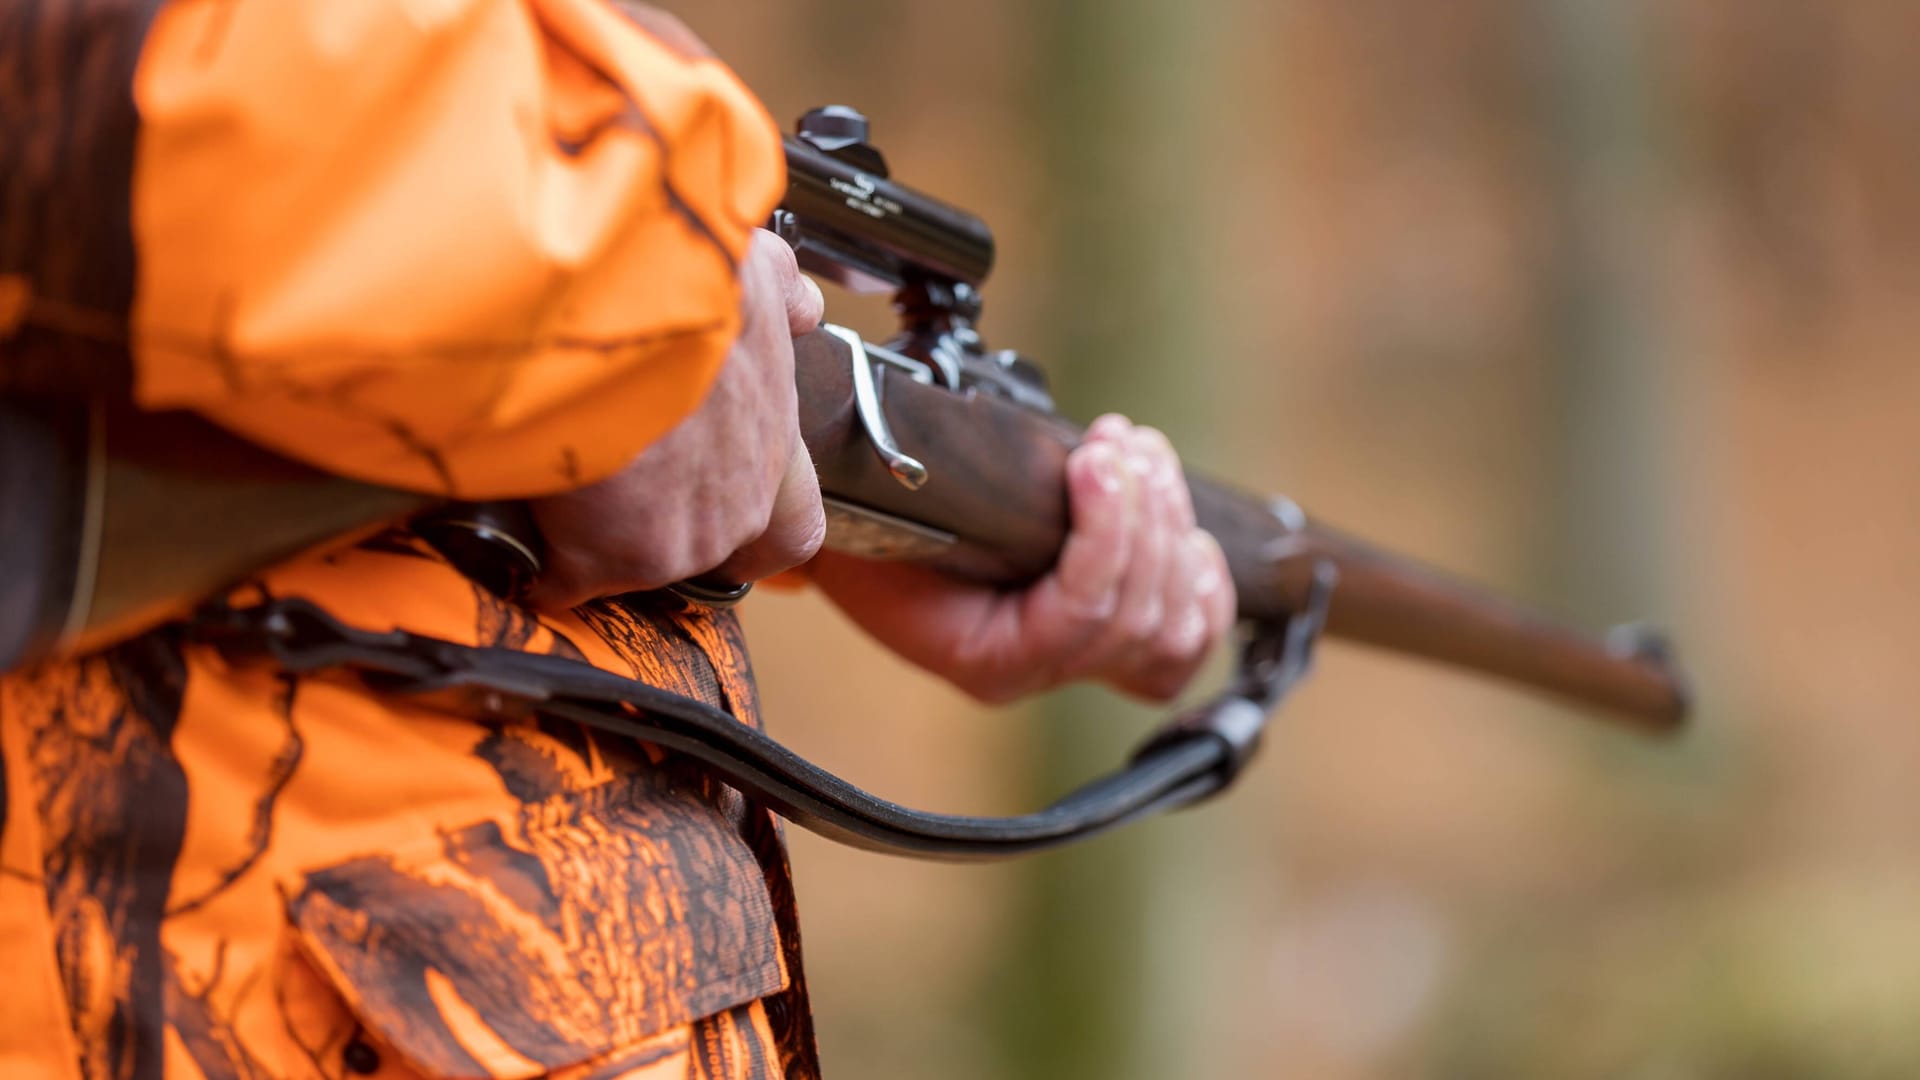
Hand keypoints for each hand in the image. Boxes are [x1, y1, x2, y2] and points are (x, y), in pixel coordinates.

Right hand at [524, 231, 825, 610]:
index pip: (795, 528)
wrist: (618, 312)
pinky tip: (511, 535)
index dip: (761, 531)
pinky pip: (562, 579)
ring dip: (590, 536)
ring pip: (629, 562)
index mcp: (775, 442)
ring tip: (549, 489)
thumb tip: (801, 305)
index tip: (723, 518)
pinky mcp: (610, 559)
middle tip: (605, 483)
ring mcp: (679, 541)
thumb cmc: (684, 285)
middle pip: (699, 548)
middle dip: (652, 520)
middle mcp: (739, 504)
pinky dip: (535, 563)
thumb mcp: (754, 272)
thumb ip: (782, 294)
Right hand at [808, 415, 1235, 703]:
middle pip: (1137, 618)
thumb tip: (956, 453)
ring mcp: (1078, 658)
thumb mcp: (880, 511)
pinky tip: (1189, 530)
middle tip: (1121, 441)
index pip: (1080, 613)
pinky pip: (1184, 642)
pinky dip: (1203, 588)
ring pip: (1171, 627)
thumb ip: (929, 500)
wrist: (855, 532)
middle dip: (1144, 515)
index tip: (1094, 455)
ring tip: (1142, 456)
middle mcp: (1038, 670)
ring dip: (1170, 527)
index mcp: (985, 656)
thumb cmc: (865, 517)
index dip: (1107, 531)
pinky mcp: (1107, 629)